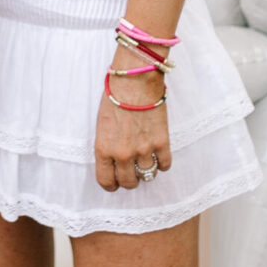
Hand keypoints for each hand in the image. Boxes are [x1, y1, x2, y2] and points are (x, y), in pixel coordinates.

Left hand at [94, 42, 169, 191]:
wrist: (134, 81)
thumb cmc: (115, 97)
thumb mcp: (101, 125)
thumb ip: (107, 146)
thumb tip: (114, 161)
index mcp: (103, 149)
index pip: (106, 181)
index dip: (111, 184)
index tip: (115, 182)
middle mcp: (123, 154)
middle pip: (129, 183)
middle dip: (130, 180)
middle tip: (132, 172)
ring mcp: (143, 150)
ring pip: (147, 176)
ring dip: (146, 171)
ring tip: (146, 162)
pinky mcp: (161, 143)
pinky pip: (165, 165)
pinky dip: (162, 163)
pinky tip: (159, 155)